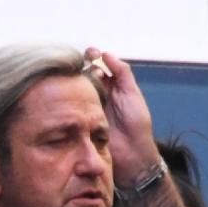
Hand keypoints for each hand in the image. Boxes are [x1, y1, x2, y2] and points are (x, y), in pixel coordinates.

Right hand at [84, 47, 159, 185]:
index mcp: (113, 85)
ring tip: (82, 80)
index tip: (92, 53)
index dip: (94, 56)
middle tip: (86, 67)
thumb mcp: (132, 93)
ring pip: (78, 87)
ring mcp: (89, 106)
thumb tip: (106, 54)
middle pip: (86, 72)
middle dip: (84, 65)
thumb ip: (122, 72)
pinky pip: (73, 106)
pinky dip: (70, 98)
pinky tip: (71, 94)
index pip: (100, 64)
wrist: (132, 153)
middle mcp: (99, 93)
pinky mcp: (81, 119)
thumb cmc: (136, 123)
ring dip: (78, 80)